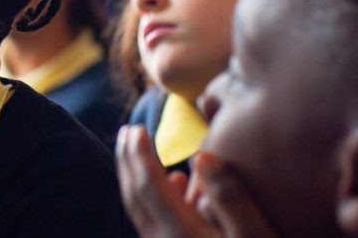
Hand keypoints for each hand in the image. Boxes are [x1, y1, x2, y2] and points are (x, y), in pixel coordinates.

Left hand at [117, 126, 277, 237]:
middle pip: (136, 200)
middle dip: (128, 163)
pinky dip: (154, 202)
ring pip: (141, 214)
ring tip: (138, 152)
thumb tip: (202, 156)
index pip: (148, 189)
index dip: (140, 156)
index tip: (135, 129)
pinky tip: (173, 186)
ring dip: (136, 180)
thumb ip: (232, 200)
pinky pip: (155, 227)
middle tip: (125, 132)